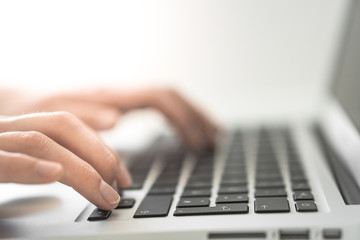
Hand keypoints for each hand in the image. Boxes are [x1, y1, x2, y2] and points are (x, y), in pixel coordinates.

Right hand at [0, 112, 131, 209]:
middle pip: (62, 126)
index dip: (102, 149)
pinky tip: (55, 173)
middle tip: (119, 184)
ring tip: (103, 190)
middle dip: (99, 154)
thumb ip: (42, 156)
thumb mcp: (14, 156)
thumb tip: (75, 172)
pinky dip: (30, 166)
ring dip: (78, 167)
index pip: (71, 128)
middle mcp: (7, 128)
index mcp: (20, 127)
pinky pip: (2, 160)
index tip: (123, 177)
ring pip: (39, 140)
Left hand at [5, 88, 217, 148]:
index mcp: (112, 95)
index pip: (160, 97)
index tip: (196, 142)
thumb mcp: (56, 116)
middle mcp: (123, 93)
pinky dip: (177, 120)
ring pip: (169, 100)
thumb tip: (115, 119)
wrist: (28, 104)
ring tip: (212, 135)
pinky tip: (184, 133)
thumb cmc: (39, 112)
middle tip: (216, 139)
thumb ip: (85, 116)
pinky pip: (159, 108)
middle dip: (198, 116)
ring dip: (193, 116)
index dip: (183, 117)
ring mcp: (124, 98)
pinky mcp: (123, 105)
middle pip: (173, 96)